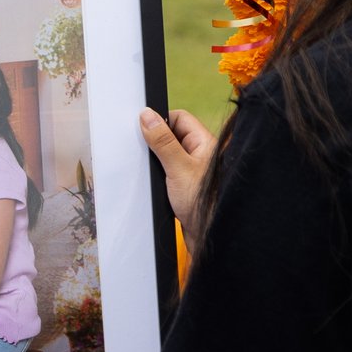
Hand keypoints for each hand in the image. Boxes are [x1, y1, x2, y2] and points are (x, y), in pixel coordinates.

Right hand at [139, 106, 217, 231]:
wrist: (208, 235)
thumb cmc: (203, 202)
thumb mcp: (178, 168)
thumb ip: (162, 141)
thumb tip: (147, 116)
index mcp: (204, 143)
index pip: (180, 118)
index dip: (161, 120)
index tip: (143, 128)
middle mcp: (199, 154)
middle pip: (171, 135)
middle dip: (155, 141)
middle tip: (143, 150)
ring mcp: (191, 170)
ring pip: (166, 154)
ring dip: (155, 160)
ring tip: (148, 169)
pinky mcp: (182, 185)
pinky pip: (165, 171)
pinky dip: (156, 174)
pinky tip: (151, 182)